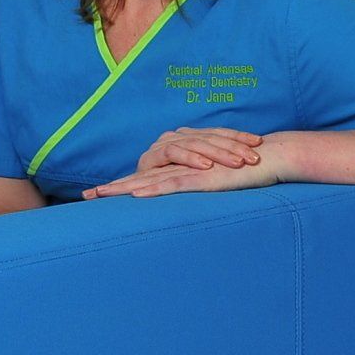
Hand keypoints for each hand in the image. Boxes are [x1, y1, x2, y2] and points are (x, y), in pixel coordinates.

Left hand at [84, 135, 289, 198]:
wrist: (268, 157)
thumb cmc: (246, 170)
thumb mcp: (218, 181)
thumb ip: (202, 186)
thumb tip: (193, 198)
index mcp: (183, 167)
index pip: (147, 177)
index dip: (123, 185)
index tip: (99, 196)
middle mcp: (181, 165)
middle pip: (140, 177)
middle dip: (112, 187)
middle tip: (86, 197)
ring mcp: (190, 170)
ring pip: (149, 181)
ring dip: (123, 189)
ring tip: (99, 197)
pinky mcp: (201, 177)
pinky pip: (172, 184)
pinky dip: (152, 190)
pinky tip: (135, 196)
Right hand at [134, 126, 263, 173]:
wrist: (133, 191)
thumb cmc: (175, 184)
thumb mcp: (199, 173)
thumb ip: (217, 165)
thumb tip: (250, 161)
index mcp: (190, 136)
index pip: (219, 132)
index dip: (239, 136)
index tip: (259, 142)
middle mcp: (177, 136)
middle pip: (209, 137)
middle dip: (233, 146)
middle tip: (253, 157)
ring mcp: (163, 145)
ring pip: (194, 143)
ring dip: (217, 153)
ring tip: (236, 162)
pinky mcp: (151, 158)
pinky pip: (172, 154)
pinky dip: (189, 159)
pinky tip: (205, 167)